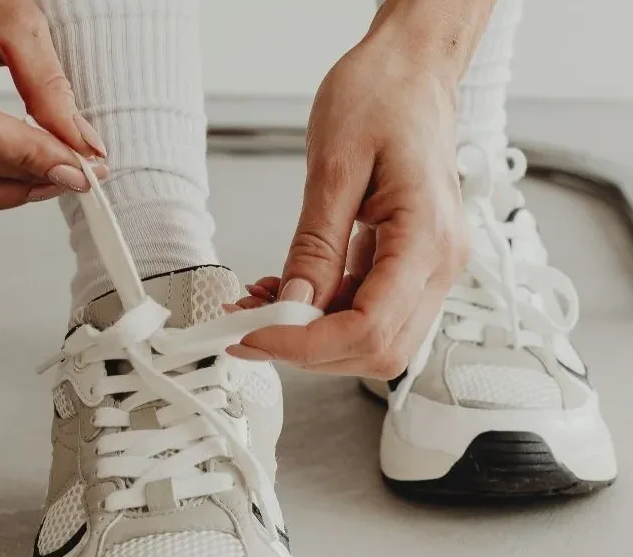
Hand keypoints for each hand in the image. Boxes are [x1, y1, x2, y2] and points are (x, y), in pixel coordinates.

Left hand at [227, 38, 469, 378]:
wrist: (413, 71)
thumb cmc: (383, 96)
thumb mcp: (334, 166)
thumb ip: (316, 245)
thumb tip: (295, 304)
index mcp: (427, 237)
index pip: (369, 328)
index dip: (306, 345)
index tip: (256, 336)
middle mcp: (440, 261)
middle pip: (378, 350)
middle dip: (309, 350)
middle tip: (251, 329)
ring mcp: (430, 264)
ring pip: (373, 337)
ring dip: (314, 335)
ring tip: (262, 305)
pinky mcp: (411, 260)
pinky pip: (369, 307)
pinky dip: (325, 311)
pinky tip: (288, 290)